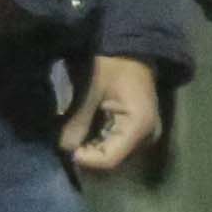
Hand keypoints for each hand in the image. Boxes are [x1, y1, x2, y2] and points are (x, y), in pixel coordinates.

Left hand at [59, 54, 159, 177]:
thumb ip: (79, 120)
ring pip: (115, 155)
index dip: (87, 159)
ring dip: (94, 150)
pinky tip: (87, 134)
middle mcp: (146, 137)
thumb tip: (64, 147)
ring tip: (76, 138)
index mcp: (138, 126)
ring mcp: (145, 136)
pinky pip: (119, 146)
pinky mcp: (140, 132)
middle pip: (113, 160)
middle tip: (68, 143)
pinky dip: (101, 143)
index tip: (67, 148)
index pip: (110, 158)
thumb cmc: (114, 65)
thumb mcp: (92, 90)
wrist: (134, 51)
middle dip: (89, 155)